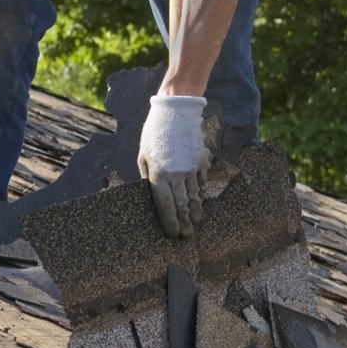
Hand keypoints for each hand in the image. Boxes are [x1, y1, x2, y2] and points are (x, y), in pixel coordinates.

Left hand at [137, 95, 210, 237]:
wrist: (177, 111)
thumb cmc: (155, 133)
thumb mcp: (144, 155)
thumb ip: (148, 176)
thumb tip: (154, 195)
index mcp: (159, 174)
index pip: (166, 206)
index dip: (170, 222)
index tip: (174, 235)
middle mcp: (177, 174)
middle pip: (182, 205)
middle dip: (184, 223)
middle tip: (187, 236)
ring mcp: (192, 168)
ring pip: (195, 196)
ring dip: (195, 212)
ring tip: (195, 223)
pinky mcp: (202, 161)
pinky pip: (202, 182)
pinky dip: (200, 193)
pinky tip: (199, 200)